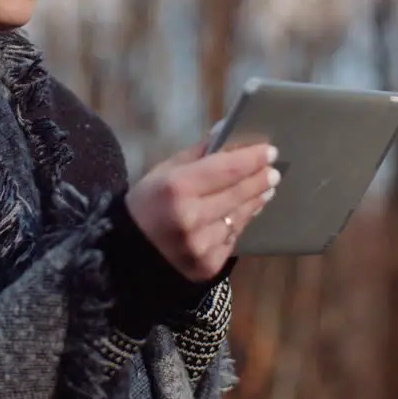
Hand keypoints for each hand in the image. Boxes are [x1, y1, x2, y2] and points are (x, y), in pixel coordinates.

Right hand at [125, 139, 280, 281]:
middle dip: (259, 180)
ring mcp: (201, 245)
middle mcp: (191, 217)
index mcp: (176, 188)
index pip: (227, 169)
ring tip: (264, 190)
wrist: (124, 256)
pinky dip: (239, 223)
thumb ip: (198, 154)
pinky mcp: (208, 266)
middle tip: (273, 171)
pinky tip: (243, 213)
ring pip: (240, 217)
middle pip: (239, 193)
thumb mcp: (163, 172)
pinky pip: (232, 238)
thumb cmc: (146, 205)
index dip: (252, 159)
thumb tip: (228, 132)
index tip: (270, 151)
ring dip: (254, 202)